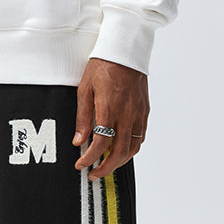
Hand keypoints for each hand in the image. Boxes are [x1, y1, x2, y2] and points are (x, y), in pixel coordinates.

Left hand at [73, 58, 149, 179]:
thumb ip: (83, 118)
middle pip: (119, 152)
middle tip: (93, 174)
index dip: (90, 158)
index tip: (81, 165)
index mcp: (109, 107)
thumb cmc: (103, 65)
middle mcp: (126, 113)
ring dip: (119, 162)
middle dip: (105, 168)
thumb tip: (79, 141)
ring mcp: (138, 113)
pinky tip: (121, 151)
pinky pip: (140, 137)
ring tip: (106, 165)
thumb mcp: (84, 89)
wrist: (126, 48)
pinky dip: (131, 149)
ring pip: (132, 148)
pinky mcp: (145, 111)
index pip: (101, 143)